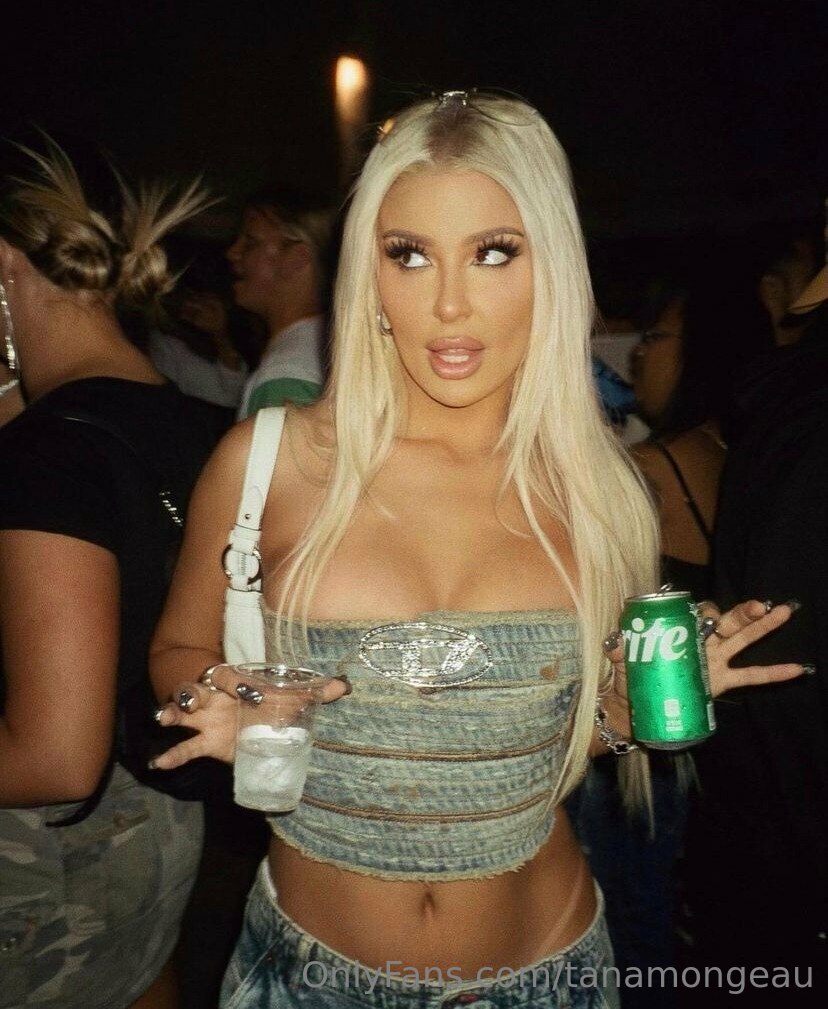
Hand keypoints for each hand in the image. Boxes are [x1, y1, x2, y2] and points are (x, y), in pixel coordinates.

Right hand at [151, 664, 348, 769]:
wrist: (263, 722)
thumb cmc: (274, 703)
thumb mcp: (295, 696)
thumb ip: (317, 691)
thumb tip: (345, 686)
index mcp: (237, 683)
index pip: (226, 675)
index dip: (232, 681)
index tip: (245, 692)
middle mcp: (218, 698)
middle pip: (195, 689)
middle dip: (189, 693)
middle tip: (187, 702)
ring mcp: (208, 721)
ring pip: (183, 713)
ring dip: (173, 714)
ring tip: (164, 719)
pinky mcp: (207, 744)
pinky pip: (186, 748)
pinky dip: (171, 755)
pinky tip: (159, 762)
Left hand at [603, 600, 806, 699]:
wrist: (634, 704)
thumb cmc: (630, 674)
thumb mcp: (622, 660)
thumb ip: (619, 649)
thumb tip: (616, 643)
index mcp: (680, 629)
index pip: (698, 613)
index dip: (706, 611)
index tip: (708, 615)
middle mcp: (701, 640)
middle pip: (727, 621)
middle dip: (743, 612)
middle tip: (761, 605)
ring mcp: (714, 659)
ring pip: (742, 640)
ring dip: (762, 627)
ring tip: (783, 612)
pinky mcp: (721, 681)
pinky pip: (750, 675)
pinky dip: (773, 673)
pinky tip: (796, 668)